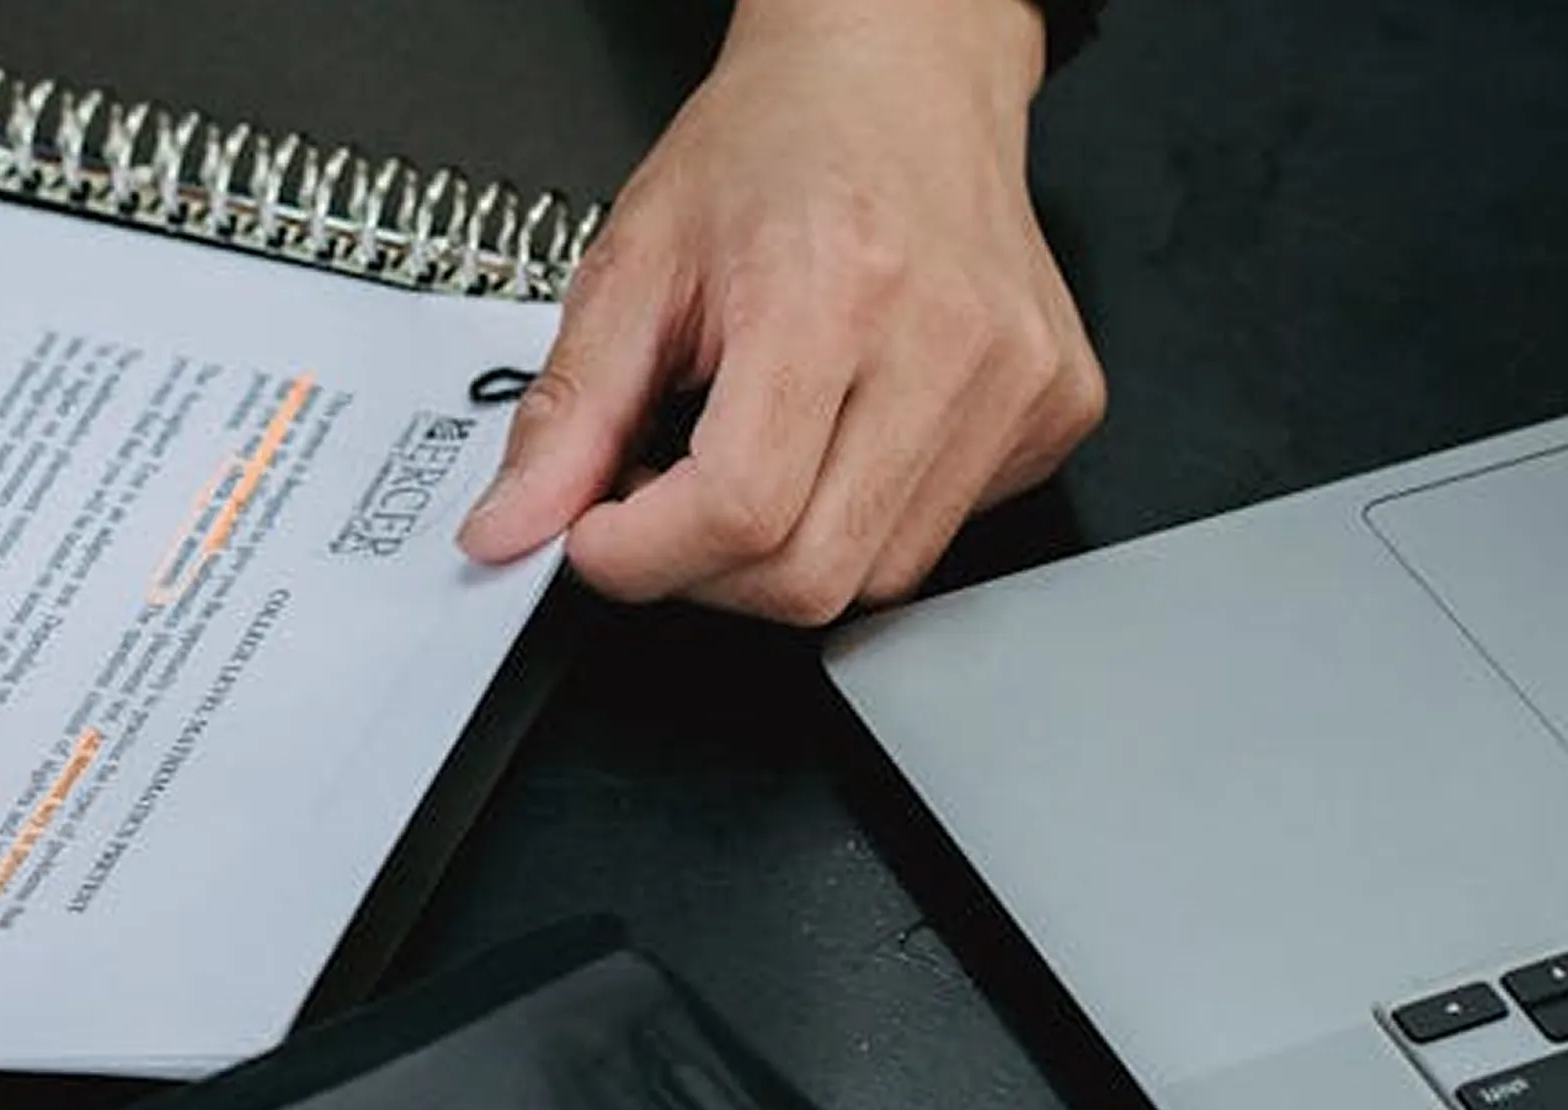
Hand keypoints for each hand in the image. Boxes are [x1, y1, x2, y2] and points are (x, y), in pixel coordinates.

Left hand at [454, 0, 1103, 623]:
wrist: (896, 73)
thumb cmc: (778, 144)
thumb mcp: (637, 260)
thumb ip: (569, 412)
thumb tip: (511, 528)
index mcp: (833, 291)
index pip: (740, 510)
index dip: (643, 553)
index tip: (597, 533)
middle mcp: (947, 341)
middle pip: (811, 577)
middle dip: (705, 570)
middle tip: (662, 498)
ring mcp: (1018, 382)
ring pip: (880, 575)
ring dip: (785, 551)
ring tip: (749, 453)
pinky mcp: (1056, 409)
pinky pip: (942, 533)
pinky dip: (866, 516)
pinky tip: (839, 434)